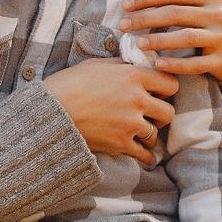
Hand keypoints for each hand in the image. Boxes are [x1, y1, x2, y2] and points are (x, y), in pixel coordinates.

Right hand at [43, 58, 177, 165]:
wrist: (51, 111)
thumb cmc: (70, 84)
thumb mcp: (97, 65)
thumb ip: (122, 66)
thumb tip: (136, 64)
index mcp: (134, 76)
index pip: (170, 84)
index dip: (166, 89)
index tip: (159, 93)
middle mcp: (137, 99)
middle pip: (168, 112)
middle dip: (160, 114)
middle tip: (152, 115)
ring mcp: (130, 123)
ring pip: (156, 134)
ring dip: (149, 134)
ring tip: (141, 133)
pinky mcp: (120, 144)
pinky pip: (144, 154)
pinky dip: (146, 156)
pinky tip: (145, 156)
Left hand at [119, 0, 221, 81]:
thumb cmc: (216, 17)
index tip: (125, 5)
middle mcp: (221, 14)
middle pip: (176, 14)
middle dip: (145, 19)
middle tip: (123, 25)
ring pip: (185, 38)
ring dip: (158, 41)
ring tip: (136, 43)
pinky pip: (196, 64)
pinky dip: (175, 64)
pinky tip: (157, 64)